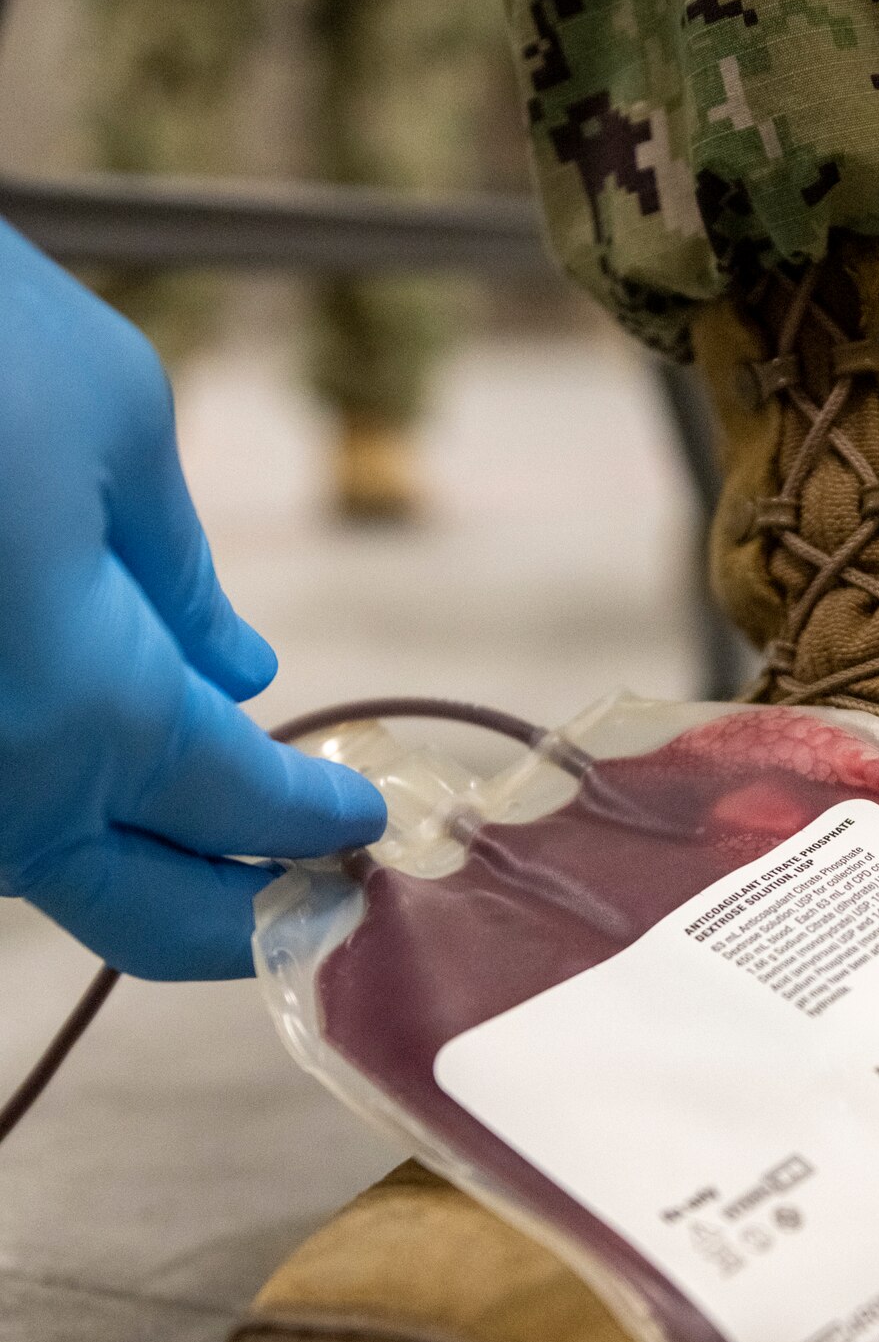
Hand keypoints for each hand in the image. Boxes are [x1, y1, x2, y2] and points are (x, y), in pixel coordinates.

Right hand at [0, 221, 386, 978]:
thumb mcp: (111, 418)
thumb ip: (178, 571)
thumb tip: (233, 668)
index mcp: (88, 711)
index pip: (245, 810)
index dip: (319, 818)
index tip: (364, 824)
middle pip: (147, 915)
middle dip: (243, 922)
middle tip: (315, 897)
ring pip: (52, 870)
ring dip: (145, 863)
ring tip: (222, 828)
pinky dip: (54, 804)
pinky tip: (96, 758)